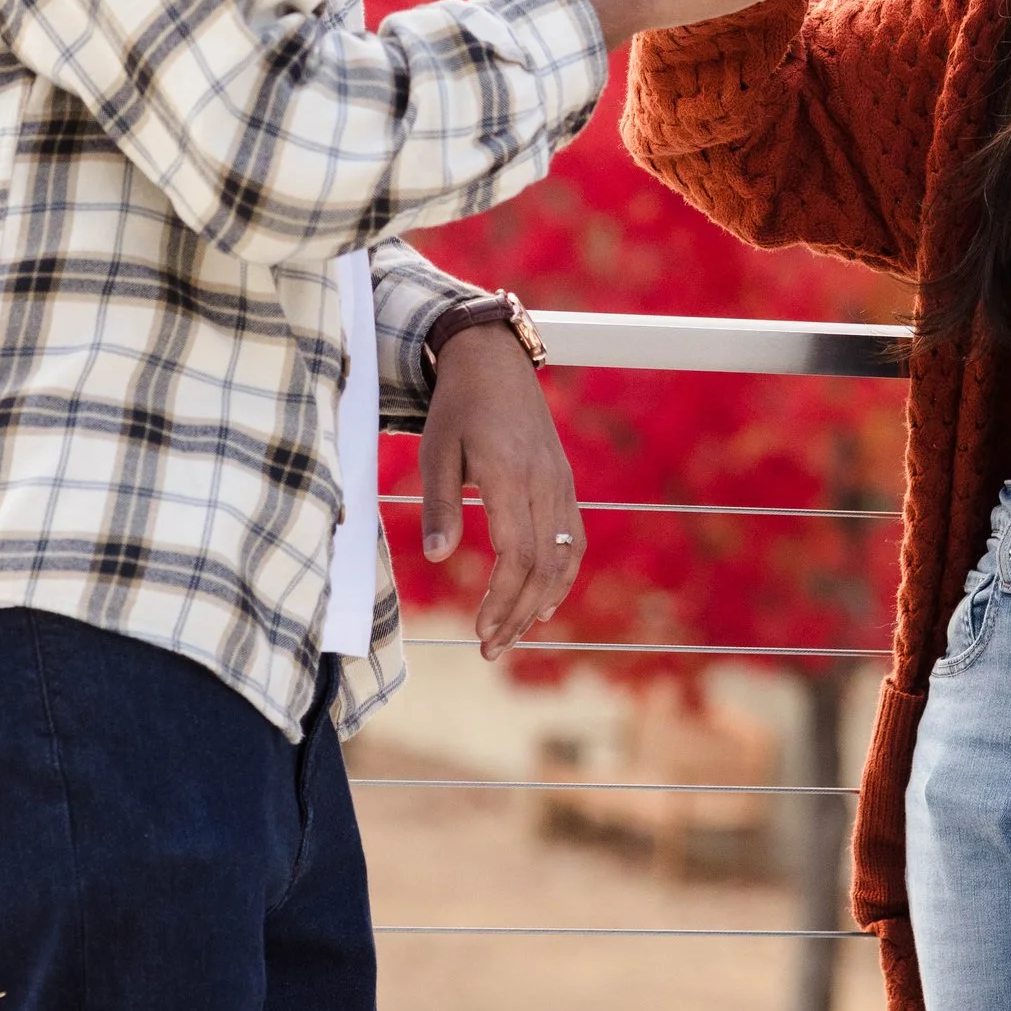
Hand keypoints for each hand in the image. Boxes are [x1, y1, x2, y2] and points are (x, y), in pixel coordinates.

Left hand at [420, 325, 584, 660]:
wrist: (494, 361)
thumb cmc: (457, 407)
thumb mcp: (436, 451)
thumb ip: (440, 505)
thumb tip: (437, 559)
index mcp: (511, 477)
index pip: (517, 556)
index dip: (502, 600)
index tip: (479, 632)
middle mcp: (545, 484)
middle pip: (543, 568)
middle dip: (517, 615)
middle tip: (490, 649)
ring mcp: (561, 484)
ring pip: (564, 559)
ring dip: (540, 603)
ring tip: (513, 635)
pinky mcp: (565, 483)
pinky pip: (575, 540)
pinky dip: (563, 576)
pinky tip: (544, 602)